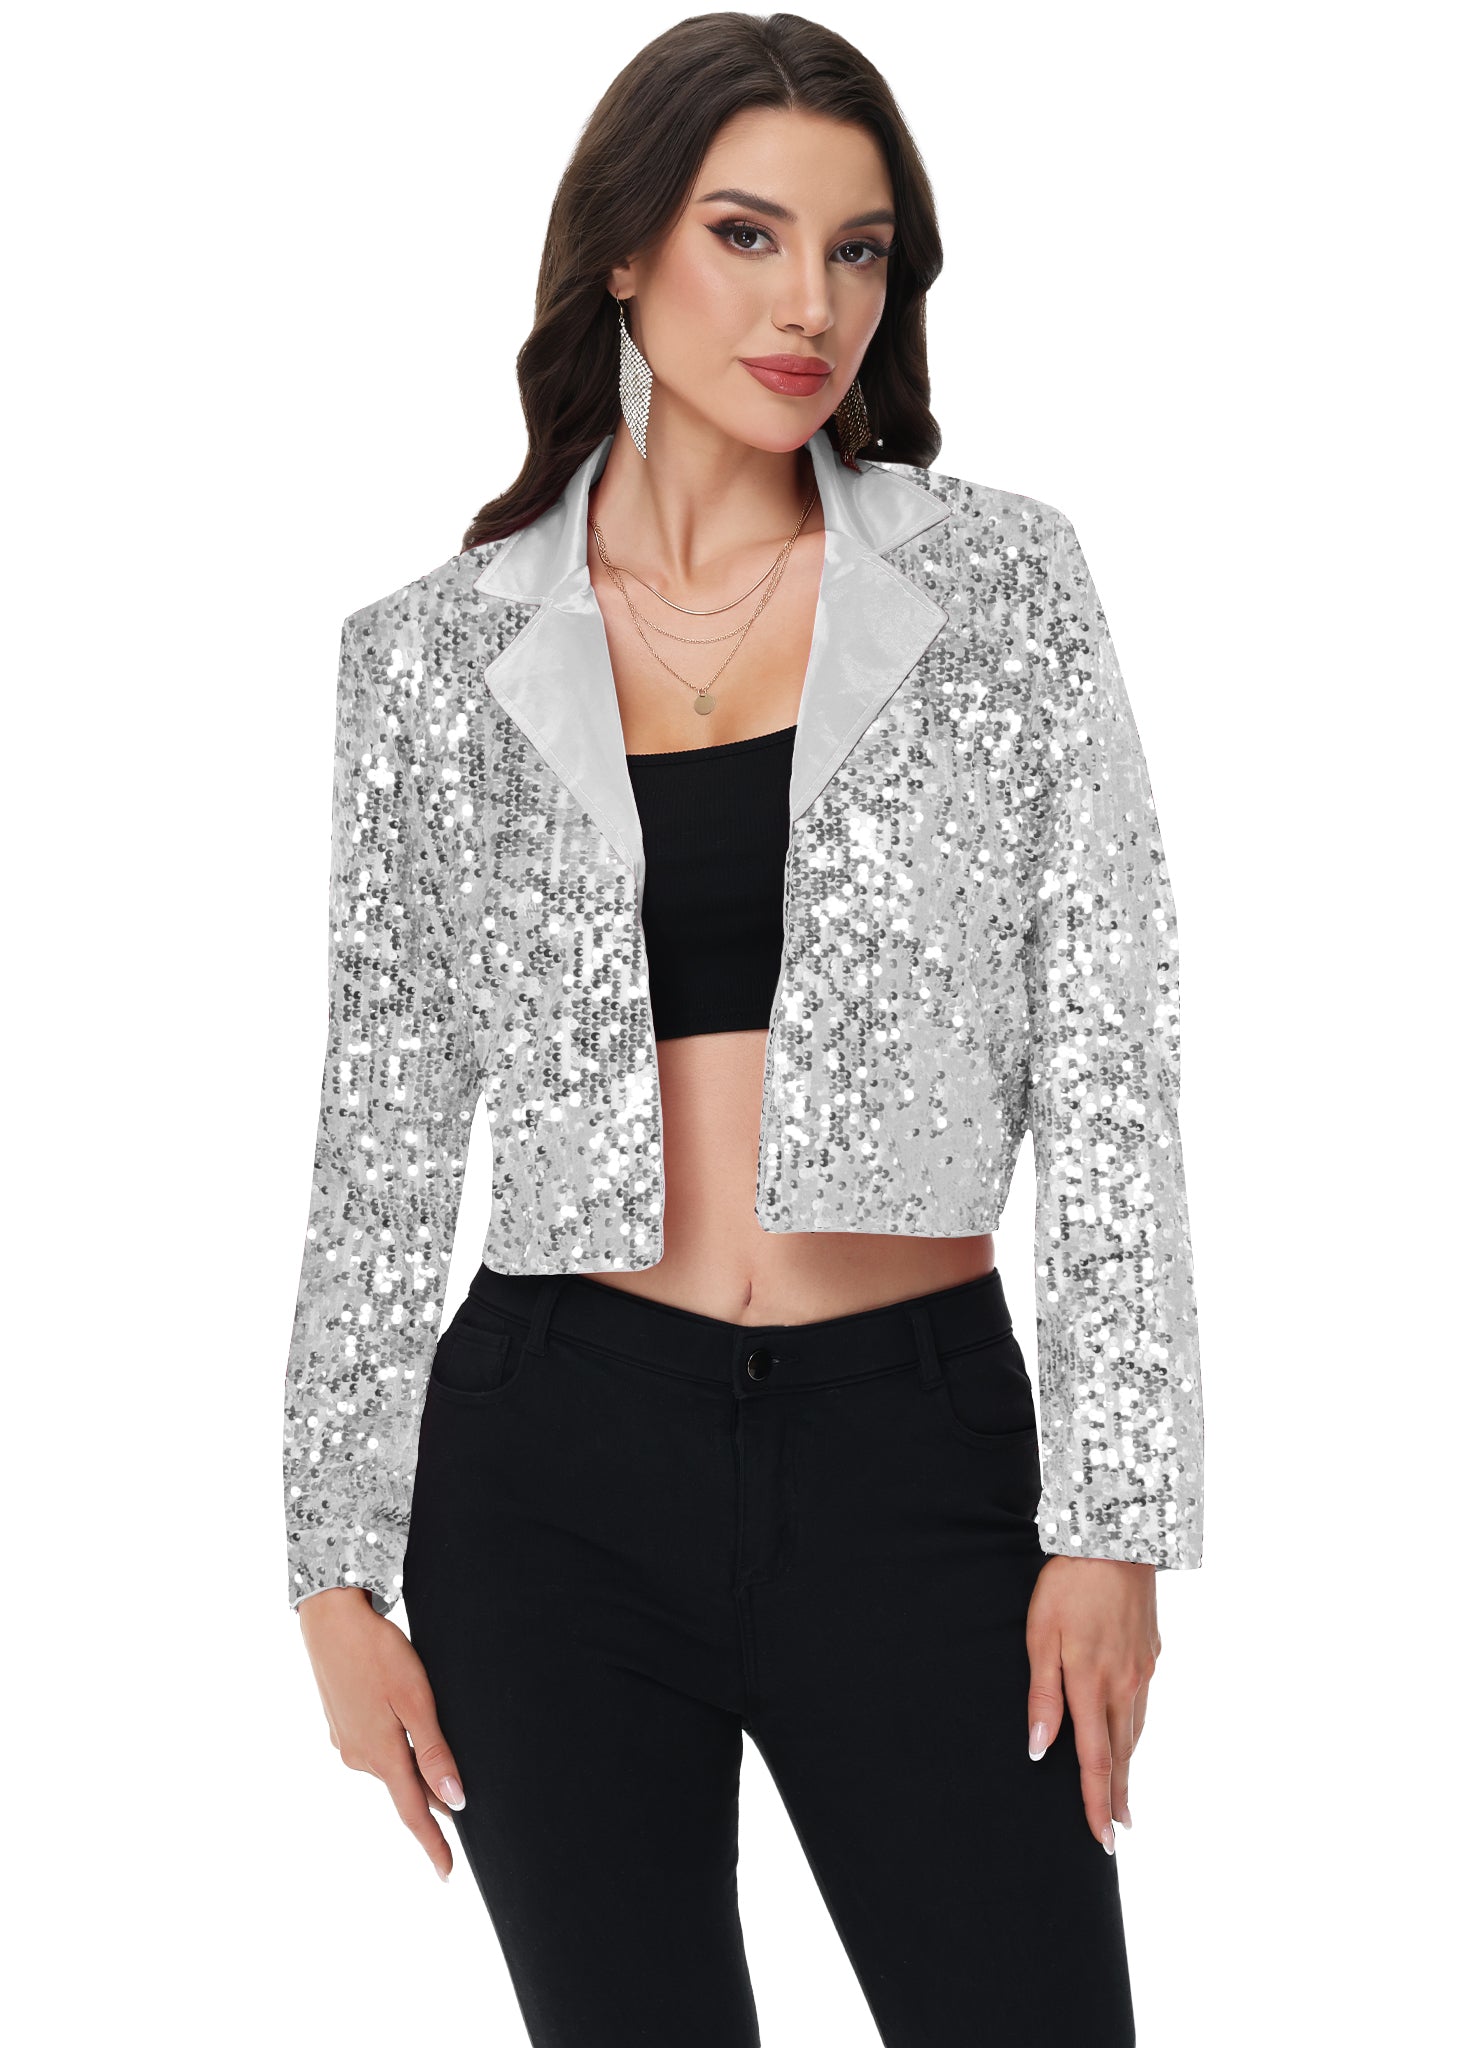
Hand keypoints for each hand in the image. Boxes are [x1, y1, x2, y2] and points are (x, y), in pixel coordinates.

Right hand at [297, 1587, 465, 1880]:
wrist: (330, 1620)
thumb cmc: (379, 1654)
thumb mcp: (416, 1700)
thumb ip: (434, 1753)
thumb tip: (454, 1802)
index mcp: (381, 1756)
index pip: (413, 1813)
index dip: (433, 1844)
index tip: (448, 1874)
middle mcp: (360, 1757)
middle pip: (406, 1787)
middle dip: (431, 1801)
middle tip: (462, 1814)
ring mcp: (346, 1741)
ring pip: (391, 1765)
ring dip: (414, 1769)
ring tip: (440, 1766)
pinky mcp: (341, 1724)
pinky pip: (376, 1747)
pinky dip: (395, 1747)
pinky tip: (404, 1727)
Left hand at [1025, 1557, 1160, 1852]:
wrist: (1115, 1539)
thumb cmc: (1067, 1586)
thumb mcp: (1040, 1636)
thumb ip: (1042, 1696)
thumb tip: (1039, 1749)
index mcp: (1091, 1686)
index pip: (1094, 1761)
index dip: (1095, 1803)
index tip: (1100, 1839)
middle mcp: (1124, 1686)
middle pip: (1121, 1755)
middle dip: (1117, 1798)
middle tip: (1115, 1833)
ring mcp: (1143, 1671)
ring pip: (1135, 1731)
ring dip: (1128, 1768)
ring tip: (1124, 1798)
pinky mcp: (1152, 1653)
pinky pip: (1143, 1703)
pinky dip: (1136, 1729)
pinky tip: (1130, 1734)